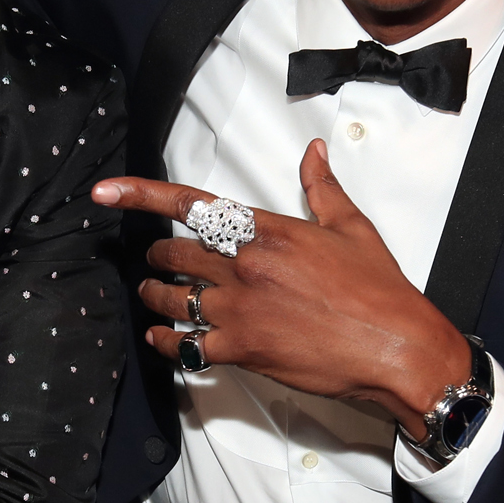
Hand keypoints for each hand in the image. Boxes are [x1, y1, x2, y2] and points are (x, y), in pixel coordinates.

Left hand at [92, 140, 469, 437]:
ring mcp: (239, 310)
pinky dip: (167, 342)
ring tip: (153, 296)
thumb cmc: (378, 292)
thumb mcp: (352, 227)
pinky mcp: (242, 350)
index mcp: (267, 232)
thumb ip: (321, 187)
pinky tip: (161, 339)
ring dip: (156, 296)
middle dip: (159, 256)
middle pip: (174, 253)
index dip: (141, 195)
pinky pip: (185, 345)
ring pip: (172, 298)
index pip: (192, 204)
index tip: (107, 192)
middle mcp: (245, 267)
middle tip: (156, 260)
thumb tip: (313, 152)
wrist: (396, 348)